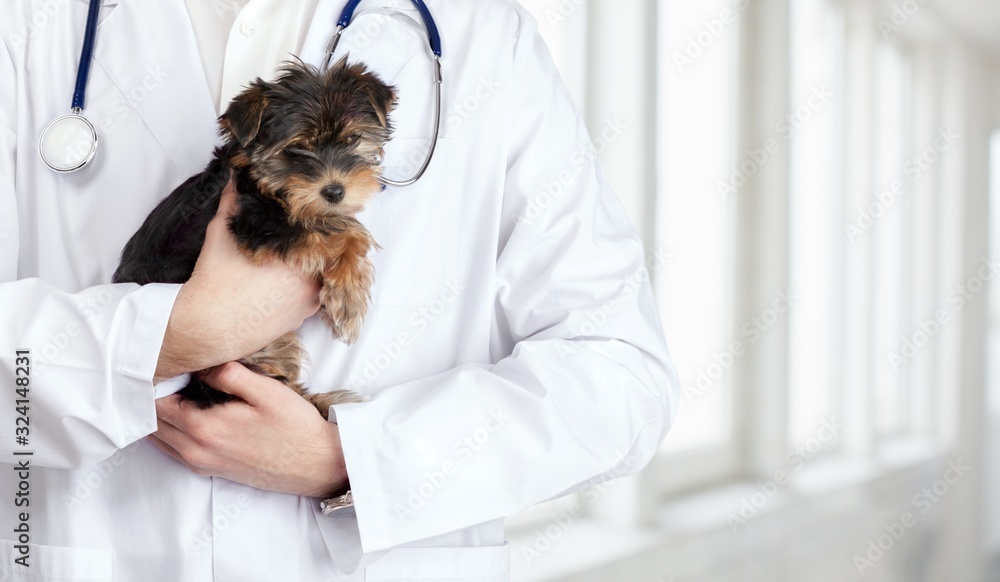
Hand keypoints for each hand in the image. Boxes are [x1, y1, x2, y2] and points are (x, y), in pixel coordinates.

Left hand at [149, 362, 348, 497]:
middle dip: (154, 397)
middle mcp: (195, 450)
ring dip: (160, 416)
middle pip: (152, 421)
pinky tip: (189, 414)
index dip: (158, 380)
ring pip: (160, 438)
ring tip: (177, 391)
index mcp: (204, 427)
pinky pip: (174, 450)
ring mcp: (201, 463)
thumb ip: (229, 374)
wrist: (314, 463)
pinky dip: (171, 432)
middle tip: (171, 374)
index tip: (171, 363)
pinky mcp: (210, 470)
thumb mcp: (266, 390)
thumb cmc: (294, 426)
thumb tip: (200, 366)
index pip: (157, 402)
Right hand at [155, 179, 320, 381]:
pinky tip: (290, 277)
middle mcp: (310, 281)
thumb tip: (237, 177)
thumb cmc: (213, 281)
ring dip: (315, 264)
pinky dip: (307, 284)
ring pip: (323, 275)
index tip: (317, 210)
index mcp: (297, 257)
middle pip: (328, 254)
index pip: (326, 231)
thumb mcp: (222, 232)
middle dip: (319, 241)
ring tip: (298, 252)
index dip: (322, 218)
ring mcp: (309, 302)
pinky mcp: (302, 318)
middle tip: (307, 230)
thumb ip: (234, 202)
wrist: (205, 327)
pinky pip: (315, 295)